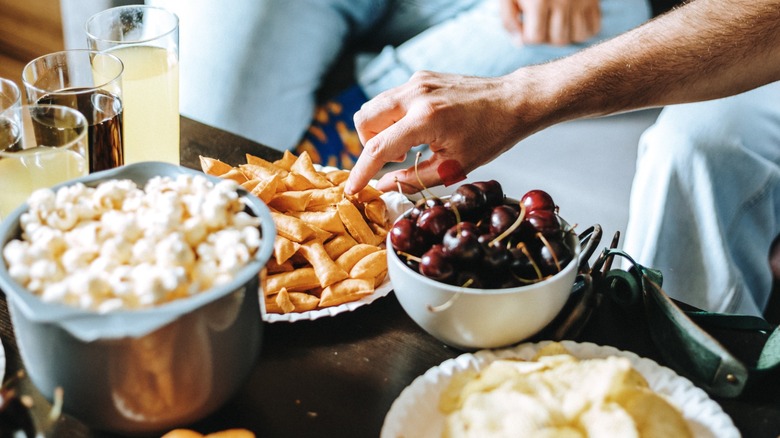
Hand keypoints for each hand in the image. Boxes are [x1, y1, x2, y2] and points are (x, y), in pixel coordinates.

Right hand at [345, 70, 531, 194]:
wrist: (513, 101)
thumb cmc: (490, 135)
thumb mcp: (453, 167)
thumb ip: (413, 178)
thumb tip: (383, 186)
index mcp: (425, 119)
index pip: (378, 147)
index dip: (361, 171)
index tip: (352, 189)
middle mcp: (416, 94)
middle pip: (364, 120)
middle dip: (371, 144)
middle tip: (397, 158)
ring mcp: (417, 81)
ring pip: (374, 106)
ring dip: (380, 130)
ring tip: (407, 145)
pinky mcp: (421, 76)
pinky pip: (391, 99)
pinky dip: (393, 117)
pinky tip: (416, 129)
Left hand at [500, 0, 600, 45]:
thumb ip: (508, 19)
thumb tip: (519, 43)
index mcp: (539, 1)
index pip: (535, 38)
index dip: (527, 36)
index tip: (525, 23)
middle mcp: (563, 2)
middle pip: (558, 40)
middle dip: (546, 36)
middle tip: (540, 22)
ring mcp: (581, 1)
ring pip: (576, 36)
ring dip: (564, 35)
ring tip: (554, 23)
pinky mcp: (593, 0)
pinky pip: (593, 28)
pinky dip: (582, 30)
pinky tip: (570, 22)